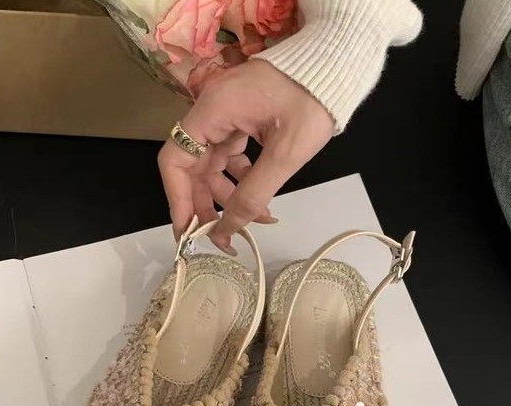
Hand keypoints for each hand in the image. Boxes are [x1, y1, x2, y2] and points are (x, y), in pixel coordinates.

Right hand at [158, 59, 334, 253]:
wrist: (335, 65)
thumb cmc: (312, 101)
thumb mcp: (285, 154)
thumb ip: (252, 194)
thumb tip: (227, 229)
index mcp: (212, 112)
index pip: (174, 161)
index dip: (177, 199)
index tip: (189, 230)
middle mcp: (211, 113)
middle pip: (193, 168)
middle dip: (207, 205)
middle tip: (224, 236)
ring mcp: (225, 116)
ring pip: (213, 167)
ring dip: (229, 197)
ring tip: (257, 219)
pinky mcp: (241, 120)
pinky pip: (231, 158)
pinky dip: (242, 181)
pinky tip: (261, 200)